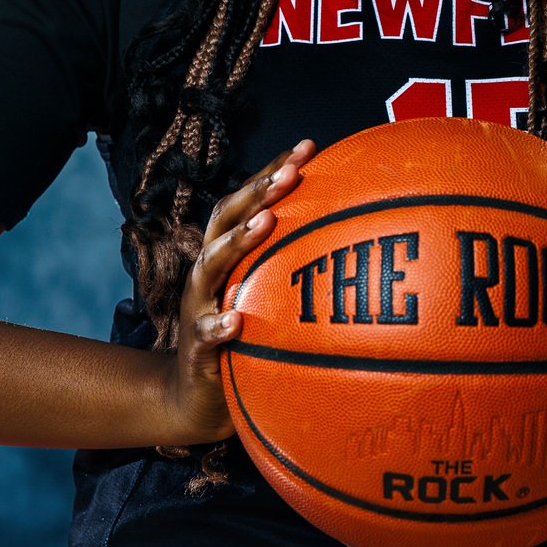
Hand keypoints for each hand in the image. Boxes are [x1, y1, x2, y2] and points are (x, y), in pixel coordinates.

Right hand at [158, 139, 313, 443]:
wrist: (193, 399)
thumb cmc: (241, 339)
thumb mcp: (265, 297)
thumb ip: (291, 267)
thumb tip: (352, 237)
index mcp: (226, 256)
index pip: (246, 203)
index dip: (271, 173)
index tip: (308, 147)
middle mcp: (208, 274)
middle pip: (224, 221)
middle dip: (256, 193)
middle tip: (289, 173)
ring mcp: (198, 309)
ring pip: (210, 267)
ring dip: (237, 242)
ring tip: (266, 222)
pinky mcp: (196, 350)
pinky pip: (204, 335)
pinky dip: (217, 326)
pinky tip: (235, 321)